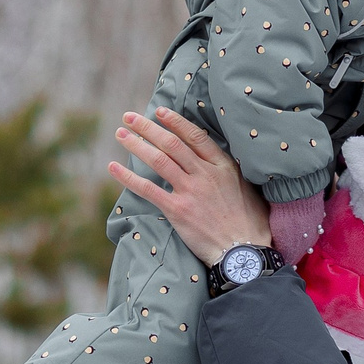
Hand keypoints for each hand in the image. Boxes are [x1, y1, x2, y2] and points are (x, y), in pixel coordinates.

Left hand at [106, 108, 272, 266]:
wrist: (243, 251)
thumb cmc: (249, 222)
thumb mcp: (246, 187)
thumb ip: (228, 171)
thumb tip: (218, 161)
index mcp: (223, 166)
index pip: (195, 136)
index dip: (175, 122)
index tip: (160, 112)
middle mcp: (205, 174)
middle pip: (172, 144)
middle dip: (148, 127)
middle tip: (130, 117)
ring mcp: (191, 191)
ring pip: (158, 161)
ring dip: (136, 145)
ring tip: (120, 135)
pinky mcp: (178, 210)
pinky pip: (148, 189)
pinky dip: (128, 177)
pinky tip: (113, 168)